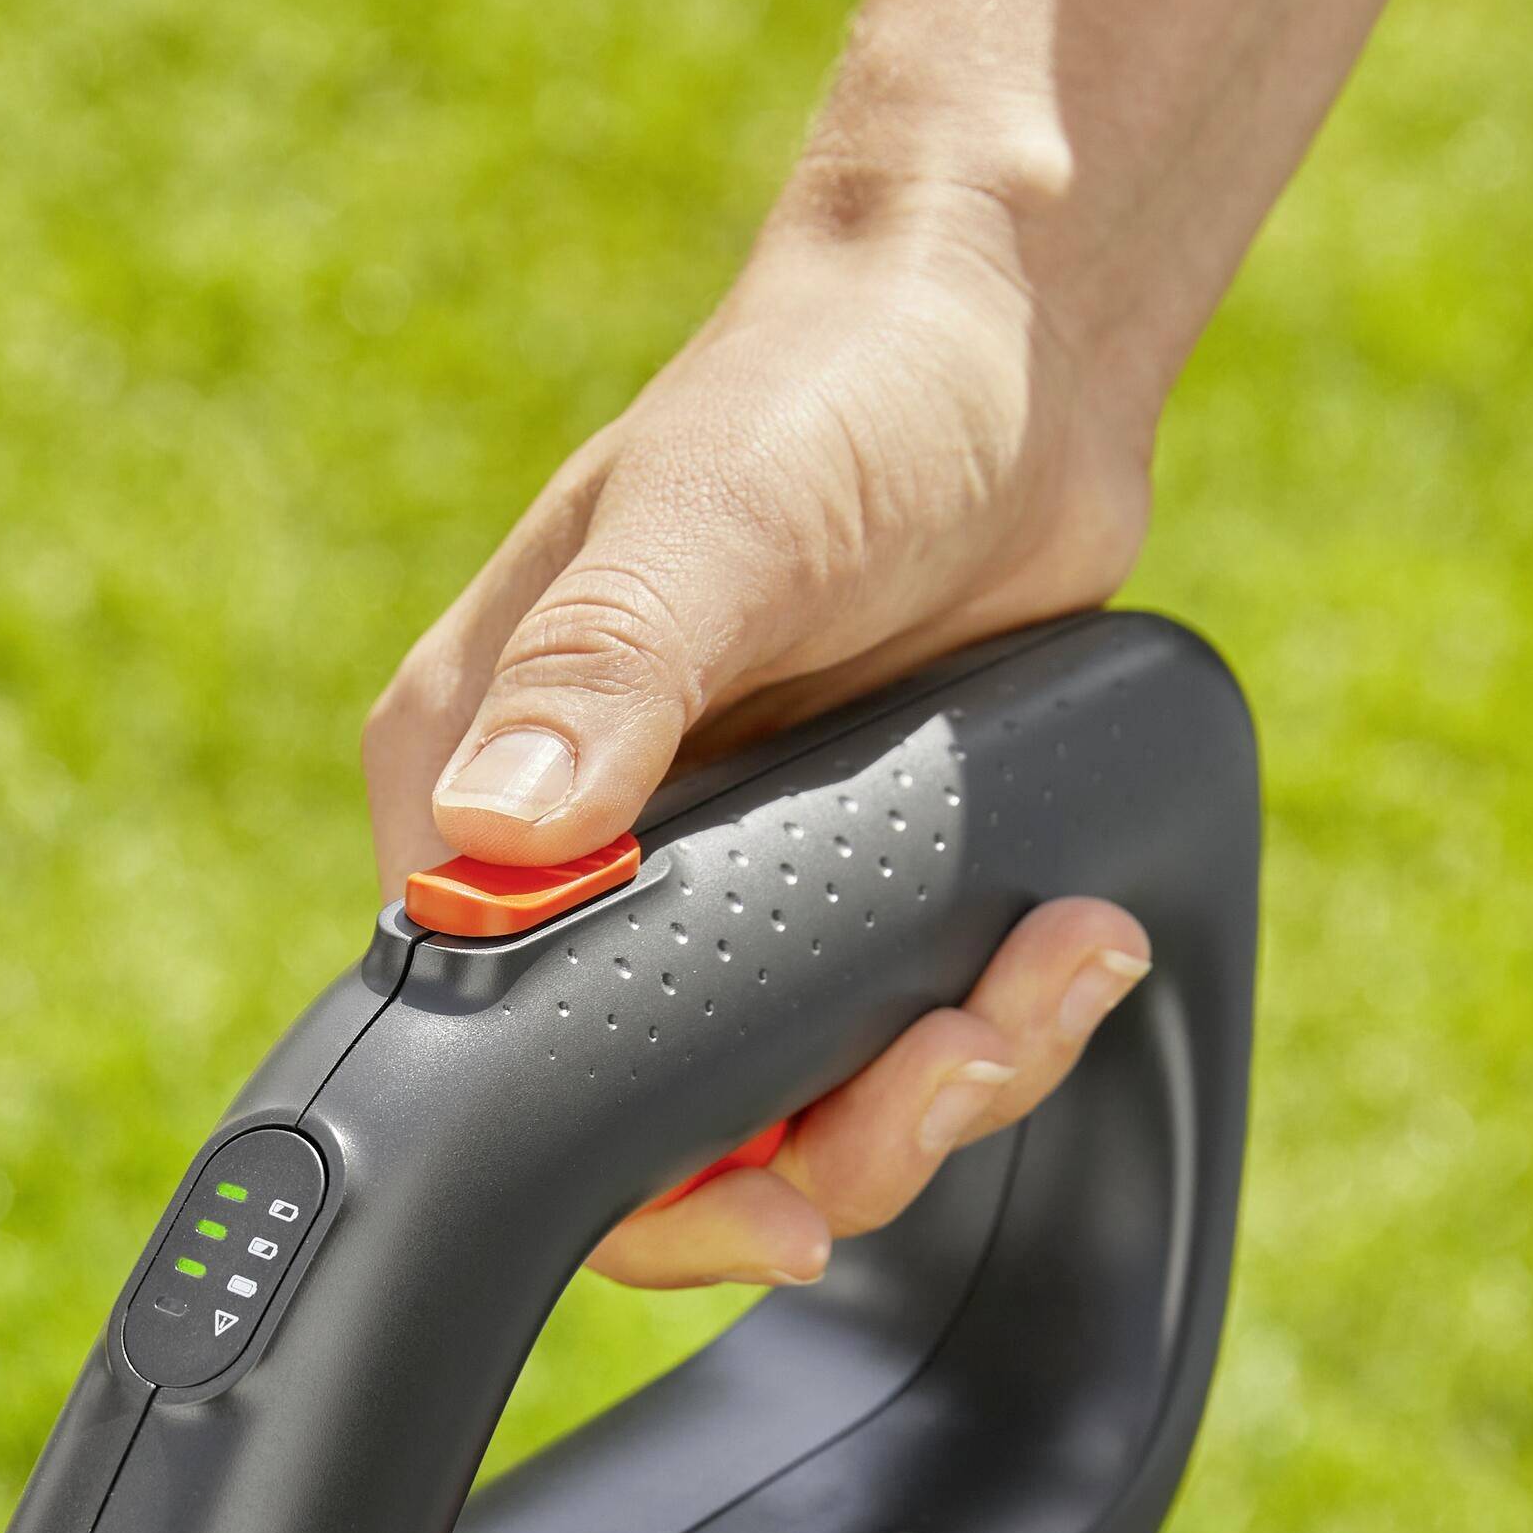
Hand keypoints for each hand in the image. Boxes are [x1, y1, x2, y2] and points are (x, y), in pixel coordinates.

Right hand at [362, 199, 1156, 1287]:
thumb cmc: (836, 390)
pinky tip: (1064, 956)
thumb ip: (608, 672)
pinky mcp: (827, 885)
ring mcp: (704, 882)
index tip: (776, 1189)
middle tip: (962, 1063)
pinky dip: (985, 1034)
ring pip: (785, 1110)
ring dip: (931, 1093)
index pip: (492, 1062)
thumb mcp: (720, 523)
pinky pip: (882, 1042)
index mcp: (468, 786)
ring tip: (1047, 986)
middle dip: (828, 1144)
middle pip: (653, 1126)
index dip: (634, 1170)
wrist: (1008, 343)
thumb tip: (499, 834)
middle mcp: (570, 855)